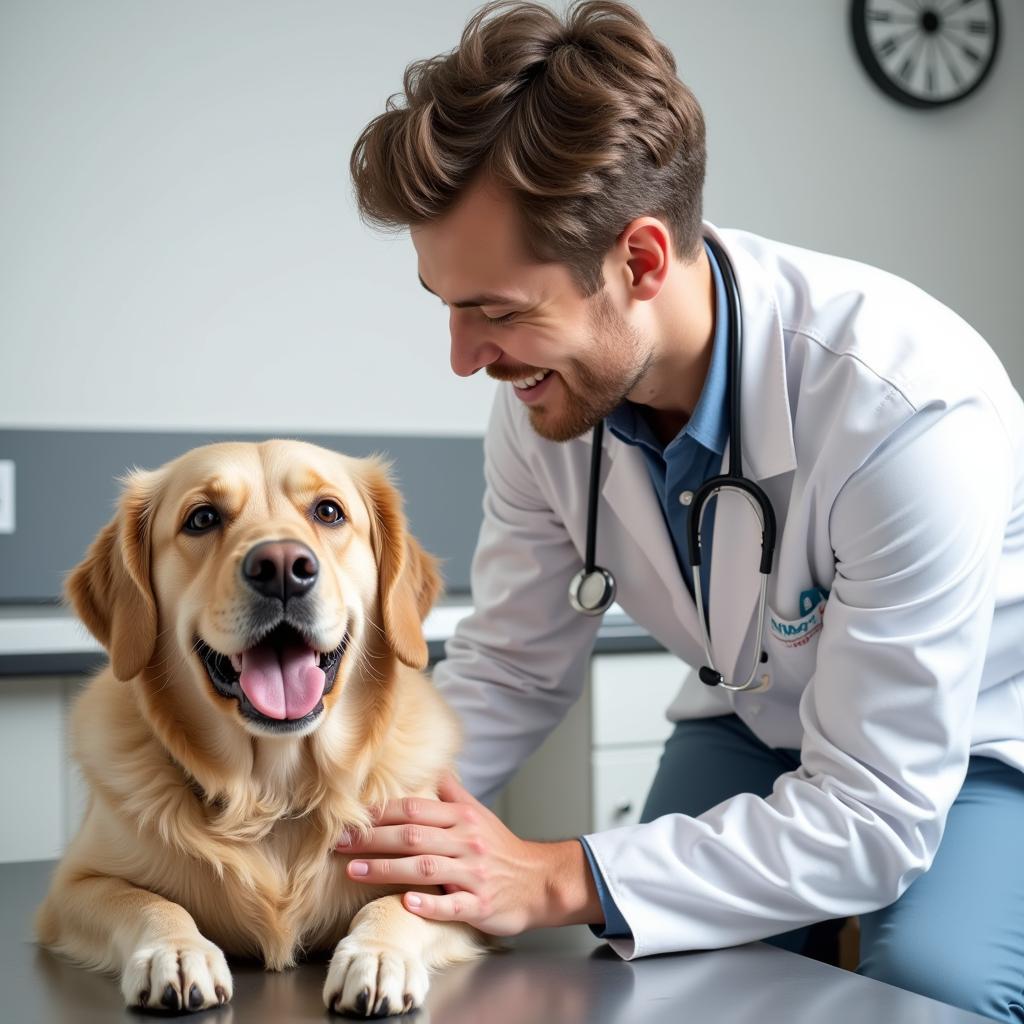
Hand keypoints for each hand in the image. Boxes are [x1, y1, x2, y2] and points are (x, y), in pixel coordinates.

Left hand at [335, 773, 601, 935]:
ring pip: (426, 867)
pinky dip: (429, 902)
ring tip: (353, 871)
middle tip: (338, 842)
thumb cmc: (501, 849)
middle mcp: (467, 841)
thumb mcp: (478, 814)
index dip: (380, 812)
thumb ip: (451, 792)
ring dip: (386, 869)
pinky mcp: (481, 904)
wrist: (540, 881)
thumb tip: (432, 763)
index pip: (415, 809)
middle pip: (413, 835)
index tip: (350, 816)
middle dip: (372, 838)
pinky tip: (406, 901)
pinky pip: (453, 903)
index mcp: (462, 818)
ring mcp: (474, 873)